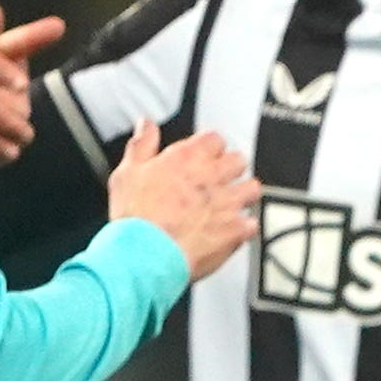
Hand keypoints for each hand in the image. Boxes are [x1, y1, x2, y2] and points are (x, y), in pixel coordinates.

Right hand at [108, 120, 259, 279]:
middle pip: (238, 160)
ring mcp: (227, 203)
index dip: (209, 148)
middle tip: (218, 180)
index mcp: (187, 158)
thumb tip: (146, 125)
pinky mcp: (236, 230)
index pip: (214, 139)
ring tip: (230, 203)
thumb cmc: (135, 217)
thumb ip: (142, 145)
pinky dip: (244, 228)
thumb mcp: (128, 173)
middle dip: (230, 168)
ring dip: (243, 194)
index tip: (203, 156)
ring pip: (252, 188)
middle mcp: (212, 177)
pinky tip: (231, 231)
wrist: (145, 255)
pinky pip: (252, 224)